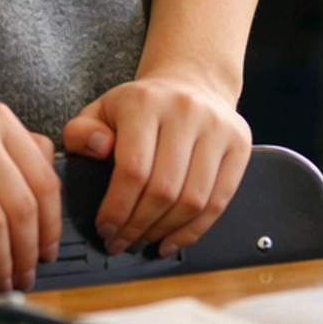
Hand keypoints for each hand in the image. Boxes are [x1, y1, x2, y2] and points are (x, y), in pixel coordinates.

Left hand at [61, 67, 249, 256]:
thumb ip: (82, 132)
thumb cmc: (142, 105)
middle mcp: (185, 111)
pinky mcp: (240, 145)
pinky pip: (219, 201)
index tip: (106, 228)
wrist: (191, 82)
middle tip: (122, 242)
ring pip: (193, 200)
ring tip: (145, 240)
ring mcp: (217, 128)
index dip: (118, 208)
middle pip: (164, 189)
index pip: (132, 168)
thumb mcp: (101, 110)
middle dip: (139, 226)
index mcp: (145, 102)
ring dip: (166, 231)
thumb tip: (96, 148)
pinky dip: (194, 230)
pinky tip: (173, 239)